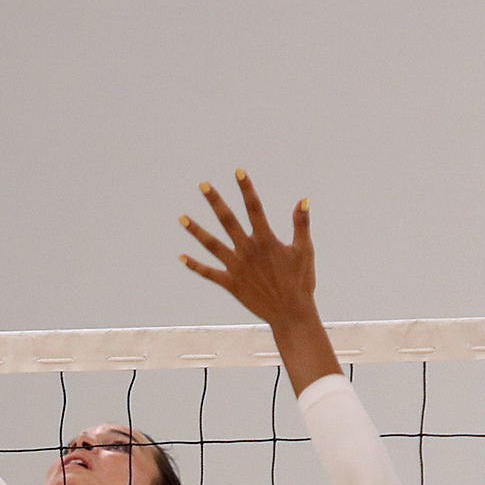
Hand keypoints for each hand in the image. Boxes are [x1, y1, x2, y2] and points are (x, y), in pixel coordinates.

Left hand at [179, 171, 318, 329]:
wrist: (290, 313)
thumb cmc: (301, 281)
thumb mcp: (304, 250)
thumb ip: (301, 224)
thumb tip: (303, 199)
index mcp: (266, 240)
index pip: (254, 208)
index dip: (246, 188)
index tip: (238, 171)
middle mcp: (247, 251)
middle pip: (227, 220)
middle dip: (215, 201)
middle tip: (203, 184)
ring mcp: (236, 267)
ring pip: (212, 245)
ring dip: (196, 230)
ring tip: (181, 217)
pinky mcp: (230, 284)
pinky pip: (208, 273)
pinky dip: (194, 265)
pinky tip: (180, 256)